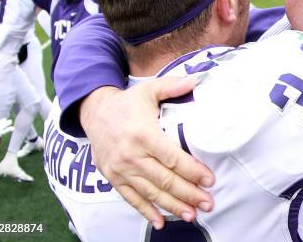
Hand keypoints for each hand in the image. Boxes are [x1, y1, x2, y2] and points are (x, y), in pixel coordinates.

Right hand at [79, 76, 214, 229]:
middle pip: (164, 180)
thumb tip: (196, 80)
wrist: (94, 112)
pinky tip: (161, 222)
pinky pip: (131, 199)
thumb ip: (173, 85)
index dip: (192, 171)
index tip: (209, 180)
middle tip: (208, 203)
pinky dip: (146, 212)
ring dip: (173, 206)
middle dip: (189, 194)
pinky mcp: (113, 178)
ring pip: (150, 193)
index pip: (172, 158)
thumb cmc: (127, 102)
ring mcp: (120, 169)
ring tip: (192, 214)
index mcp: (143, 134)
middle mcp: (131, 155)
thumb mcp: (149, 89)